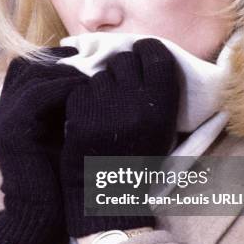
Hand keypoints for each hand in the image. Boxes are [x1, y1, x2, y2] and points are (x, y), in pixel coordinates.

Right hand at [0, 47, 88, 243]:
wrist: (42, 214)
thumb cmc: (61, 175)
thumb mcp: (64, 131)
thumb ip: (69, 105)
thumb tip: (95, 78)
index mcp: (13, 109)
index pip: (29, 66)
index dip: (55, 57)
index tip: (85, 56)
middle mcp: (2, 110)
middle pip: (26, 64)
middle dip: (58, 58)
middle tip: (88, 57)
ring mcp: (2, 119)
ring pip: (30, 74)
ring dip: (62, 69)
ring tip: (90, 71)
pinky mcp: (9, 131)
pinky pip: (36, 96)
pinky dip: (61, 87)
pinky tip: (83, 89)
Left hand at [59, 38, 179, 236]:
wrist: (110, 194)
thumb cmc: (140, 161)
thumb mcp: (163, 127)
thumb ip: (157, 92)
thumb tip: (144, 57)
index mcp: (163, 103)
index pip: (156, 53)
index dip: (147, 49)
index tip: (141, 53)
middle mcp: (136, 99)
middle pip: (126, 58)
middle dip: (122, 67)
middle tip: (120, 85)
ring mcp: (106, 103)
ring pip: (101, 73)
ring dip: (102, 85)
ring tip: (104, 108)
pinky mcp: (79, 110)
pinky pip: (81, 87)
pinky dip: (83, 98)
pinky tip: (87, 117)